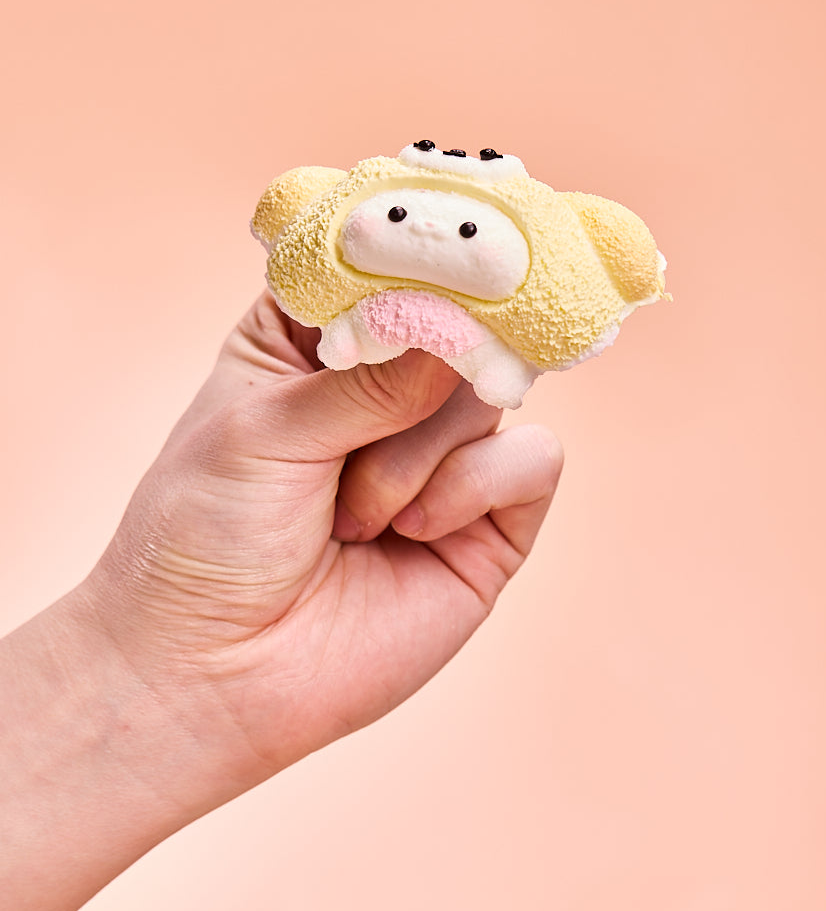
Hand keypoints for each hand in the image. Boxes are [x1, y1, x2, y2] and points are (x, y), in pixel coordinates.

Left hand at [85, 292, 563, 809]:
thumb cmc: (208, 542)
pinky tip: (411, 532)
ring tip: (352, 516)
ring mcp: (442, 463)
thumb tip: (460, 330)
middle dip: (424, 363)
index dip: (415, 253)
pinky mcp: (486, 527)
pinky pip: (533, 463)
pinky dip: (475, 487)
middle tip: (383, 403)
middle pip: (459, 323)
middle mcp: (388, 397)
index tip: (441, 236)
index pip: (386, 269)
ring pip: (493, 392)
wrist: (215, 674)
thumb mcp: (264, 431)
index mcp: (315, 350)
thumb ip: (368, 377)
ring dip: (420, 451)